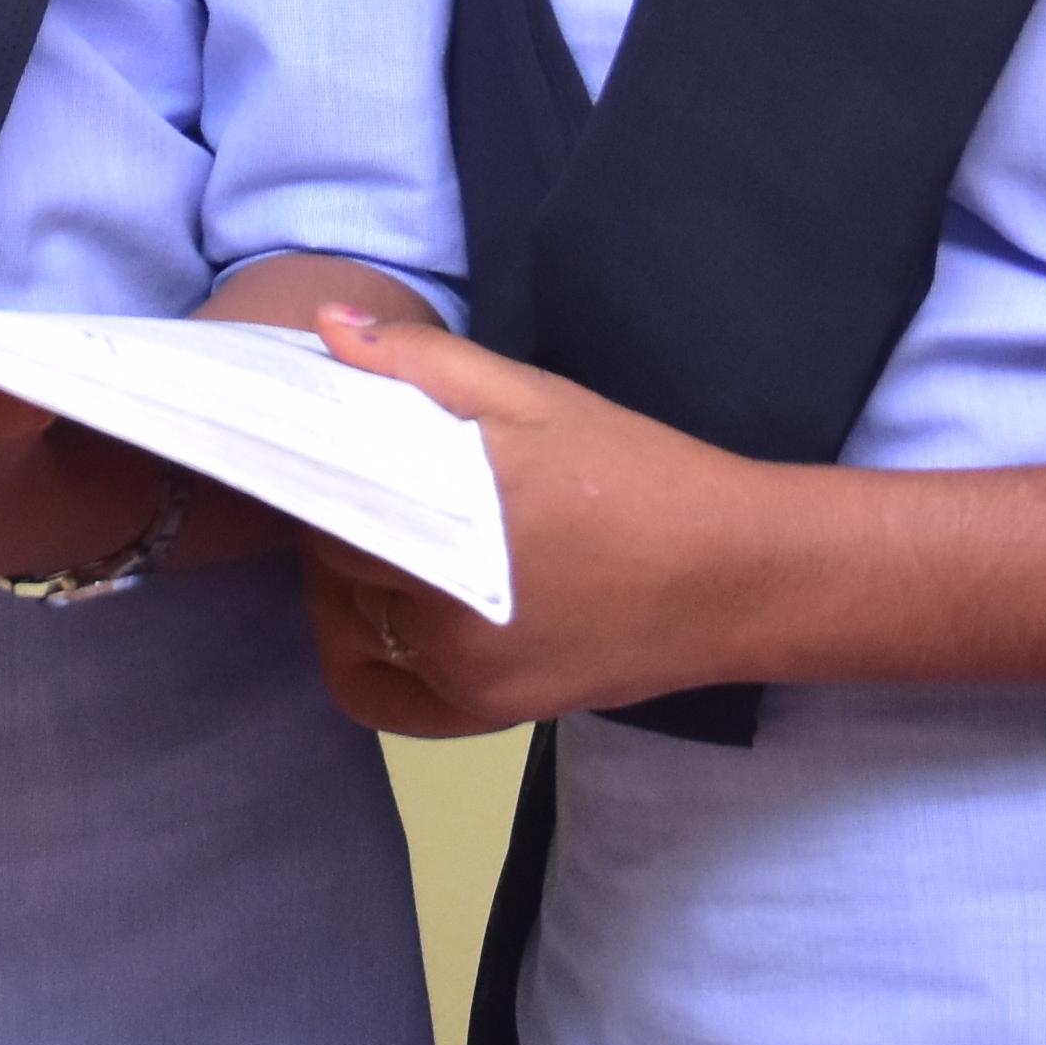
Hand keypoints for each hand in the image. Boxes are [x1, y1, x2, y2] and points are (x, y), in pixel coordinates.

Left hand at [289, 297, 796, 735]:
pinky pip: (379, 695)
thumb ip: (424, 365)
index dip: (314, 471)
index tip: (327, 450)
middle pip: (333, 566)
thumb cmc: (634, 473)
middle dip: (335, 525)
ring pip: (349, 628)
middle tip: (369, 491)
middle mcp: (445, 608)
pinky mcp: (483, 716)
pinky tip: (388, 618)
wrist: (731, 575)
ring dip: (347, 589)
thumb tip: (326, 329)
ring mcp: (461, 673)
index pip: (325, 500)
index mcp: (450, 515)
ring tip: (387, 548)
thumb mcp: (534, 399)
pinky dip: (363, 658)